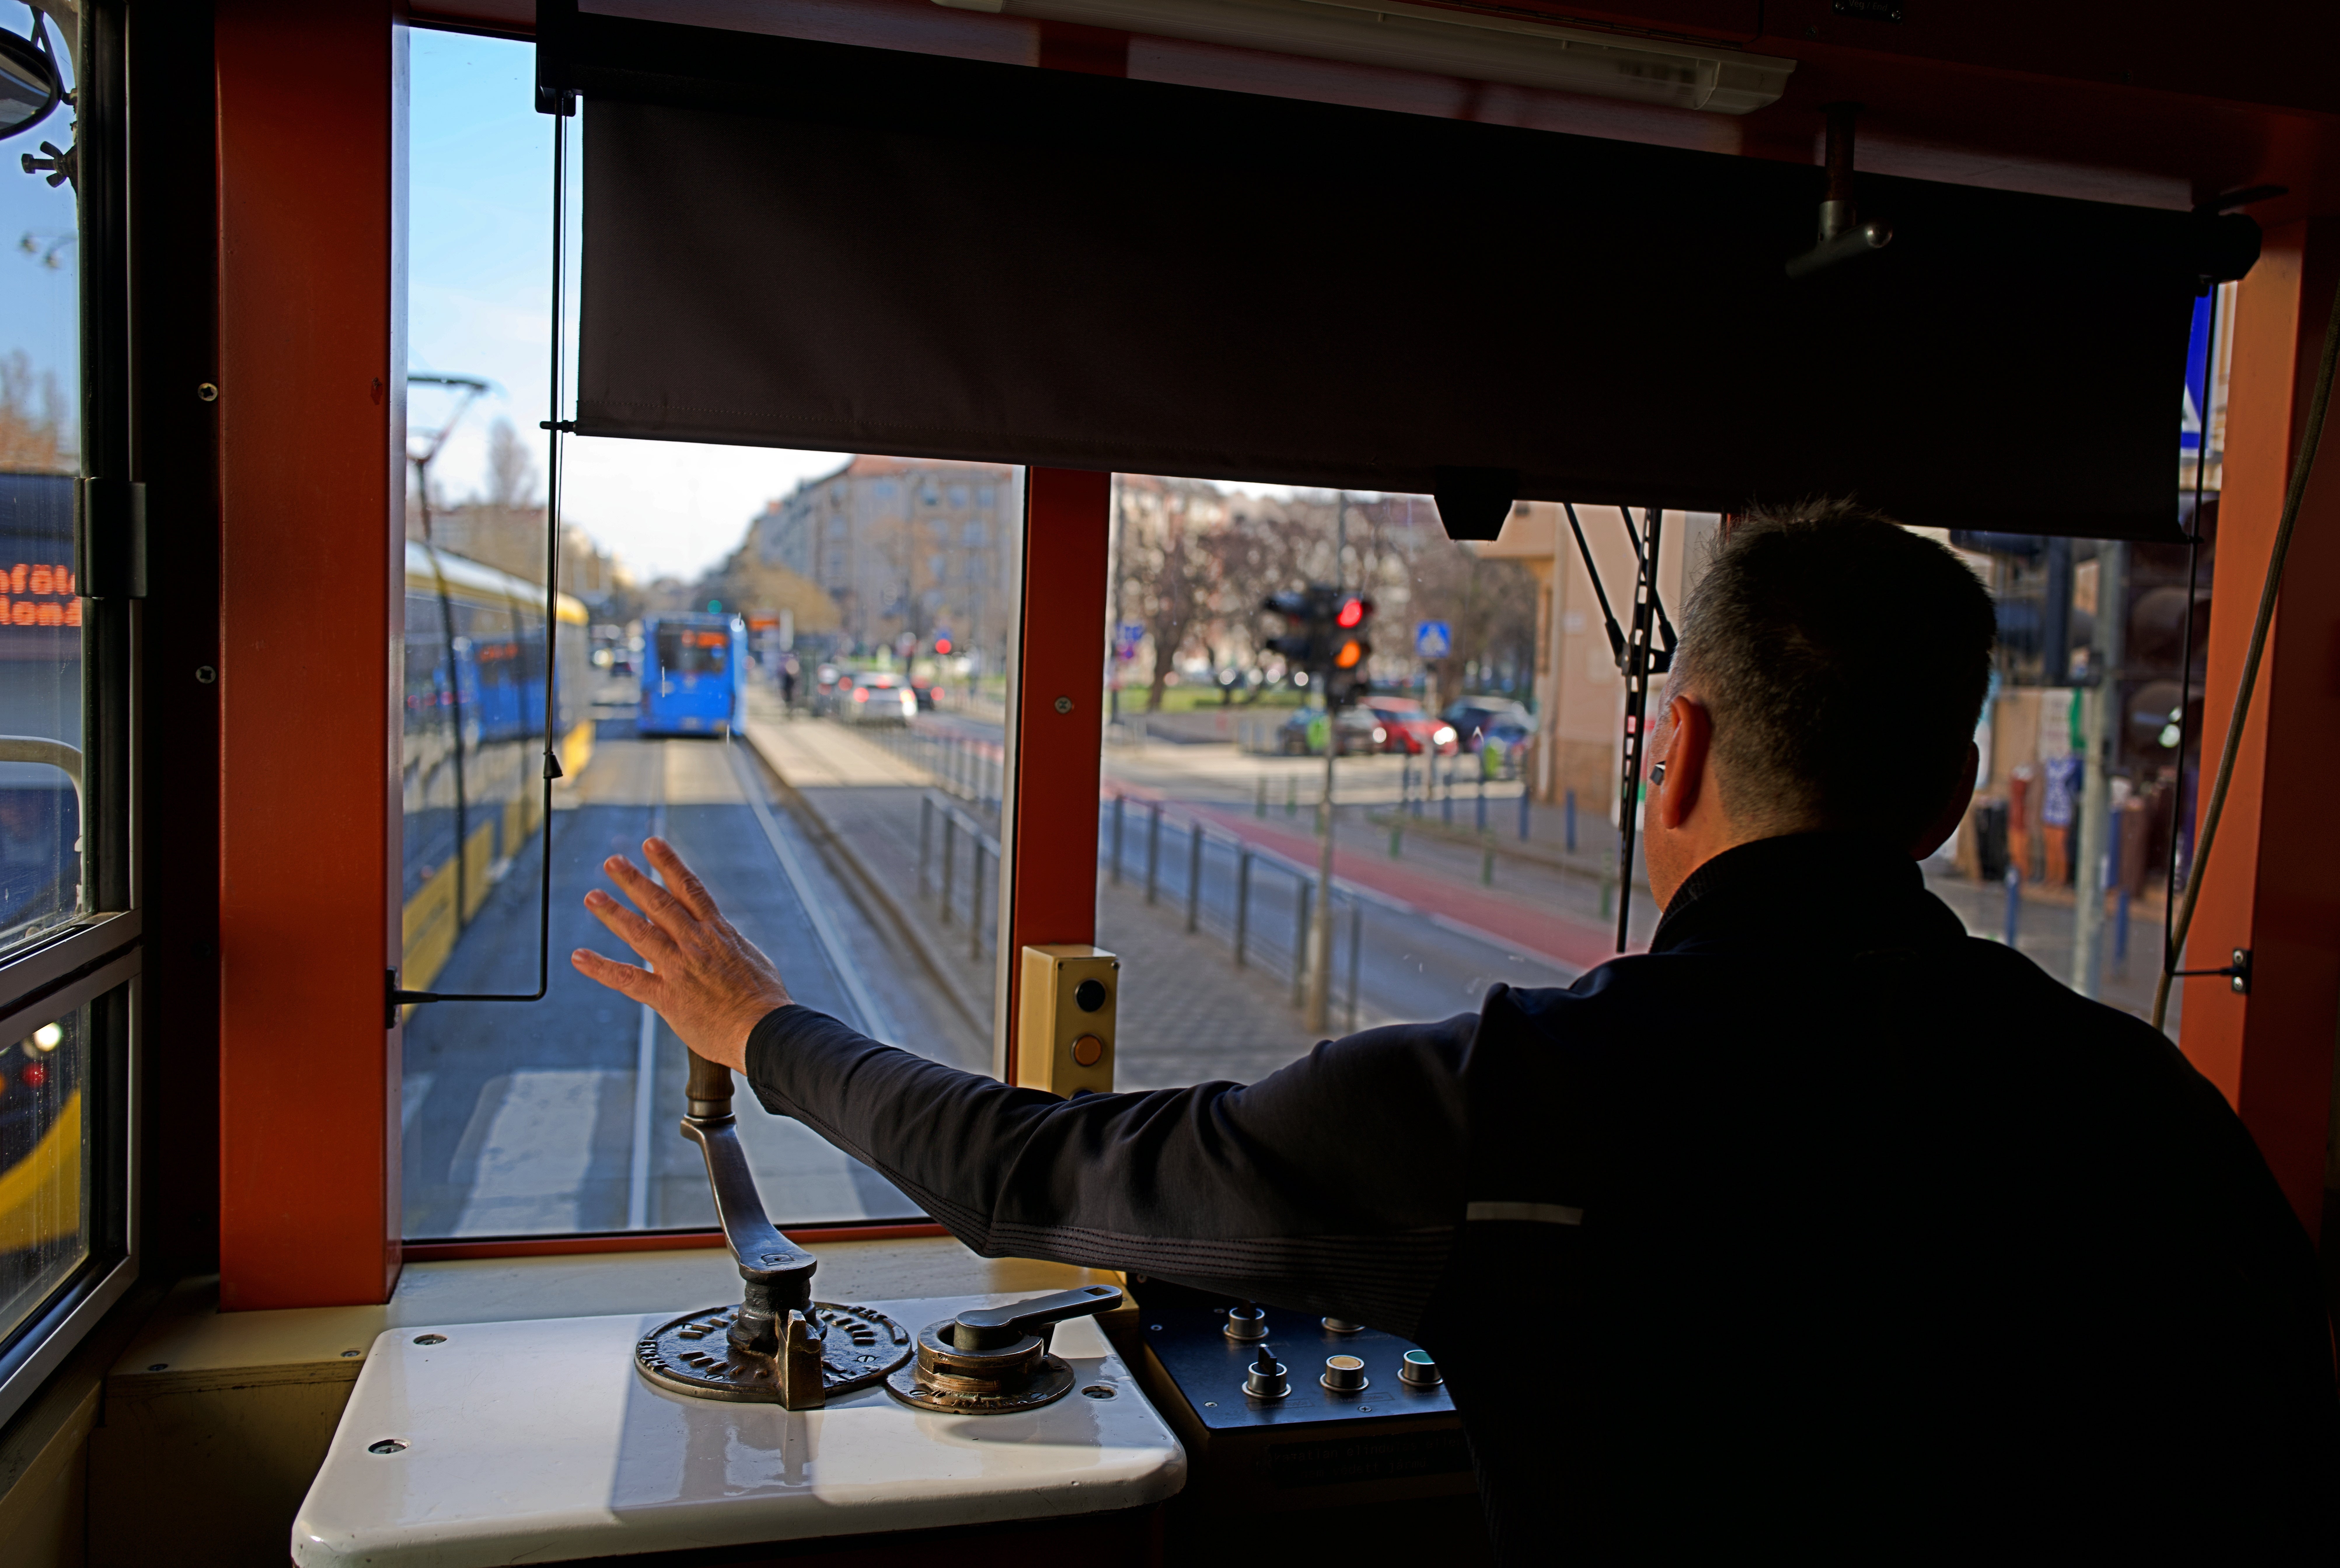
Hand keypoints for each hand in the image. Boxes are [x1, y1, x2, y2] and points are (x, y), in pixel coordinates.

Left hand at [571, 837, 791, 1072]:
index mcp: (718, 932)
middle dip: (634, 880)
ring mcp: (680, 968)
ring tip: (592, 897)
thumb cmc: (765, 1000)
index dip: (668, 864)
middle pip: (660, 903)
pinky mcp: (667, 998)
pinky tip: (579, 957)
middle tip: (612, 862)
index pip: (690, 889)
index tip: (652, 843)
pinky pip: (628, 979)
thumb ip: (729, 944)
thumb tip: (721, 933)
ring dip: (613, 913)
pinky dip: (601, 968)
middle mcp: (696, 943)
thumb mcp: (752, 959)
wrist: (764, 1030)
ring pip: (640, 933)